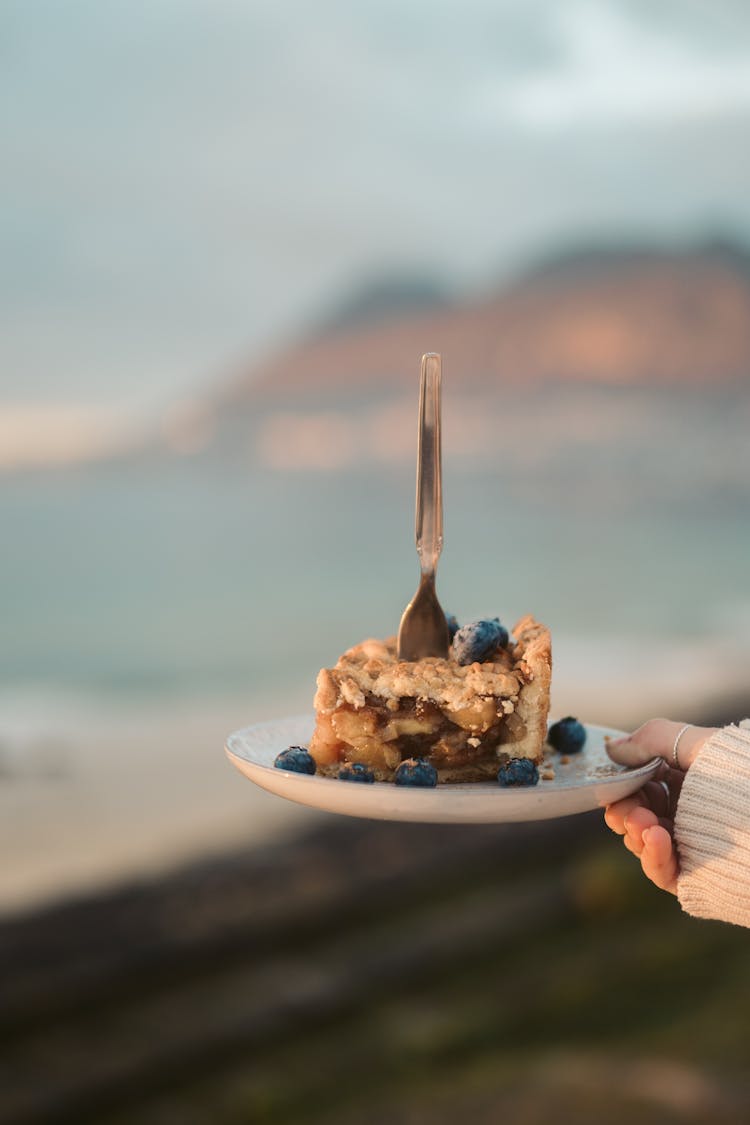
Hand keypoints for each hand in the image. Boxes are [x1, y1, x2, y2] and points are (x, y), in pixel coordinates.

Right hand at [603, 719, 715, 894]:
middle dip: (625, 811)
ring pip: (642, 843)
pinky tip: (654, 838)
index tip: (610, 785)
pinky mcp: (692, 874)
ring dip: (636, 832)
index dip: (621, 786)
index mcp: (685, 782)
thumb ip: (651, 739)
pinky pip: (661, 871)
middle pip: (635, 815)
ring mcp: (687, 845)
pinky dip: (651, 856)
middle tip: (625, 811)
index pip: (638, 785)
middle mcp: (684, 813)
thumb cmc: (742, 773)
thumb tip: (613, 747)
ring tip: (643, 823)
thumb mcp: (698, 744)